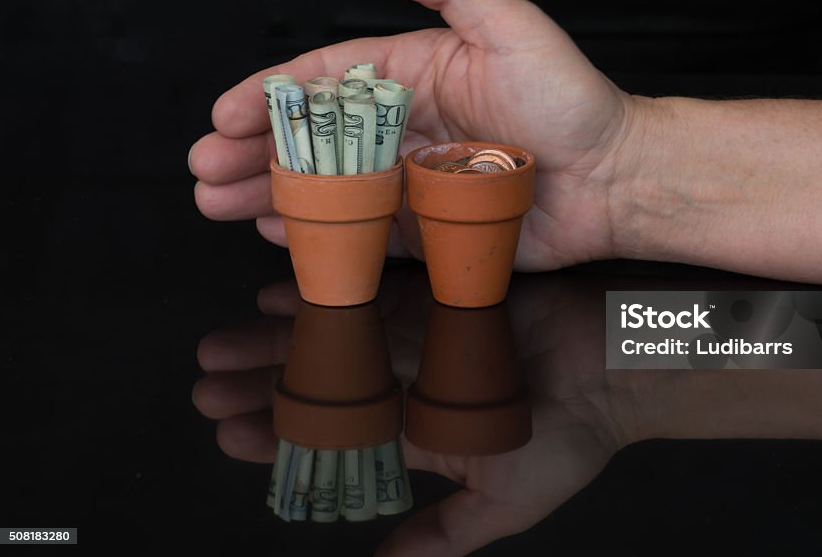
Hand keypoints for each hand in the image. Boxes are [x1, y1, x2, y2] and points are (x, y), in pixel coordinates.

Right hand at [190, 0, 632, 270]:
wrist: (617, 178)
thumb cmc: (571, 99)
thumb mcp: (512, 27)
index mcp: (416, 74)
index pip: (326, 80)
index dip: (270, 94)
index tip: (226, 111)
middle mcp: (406, 126)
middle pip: (314, 138)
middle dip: (253, 151)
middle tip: (205, 168)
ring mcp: (412, 179)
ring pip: (327, 186)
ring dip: (270, 193)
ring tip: (219, 202)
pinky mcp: (428, 228)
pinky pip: (363, 232)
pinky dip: (318, 233)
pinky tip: (277, 231)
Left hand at [192, 270, 624, 555]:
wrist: (616, 372)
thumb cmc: (567, 441)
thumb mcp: (501, 505)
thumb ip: (439, 539)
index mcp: (420, 433)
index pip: (335, 436)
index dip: (279, 437)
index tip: (227, 435)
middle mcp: (412, 382)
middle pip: (324, 383)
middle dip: (263, 387)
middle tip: (205, 387)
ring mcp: (421, 334)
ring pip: (335, 336)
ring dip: (278, 341)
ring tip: (221, 347)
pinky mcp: (438, 291)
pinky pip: (373, 289)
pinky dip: (330, 290)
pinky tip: (280, 294)